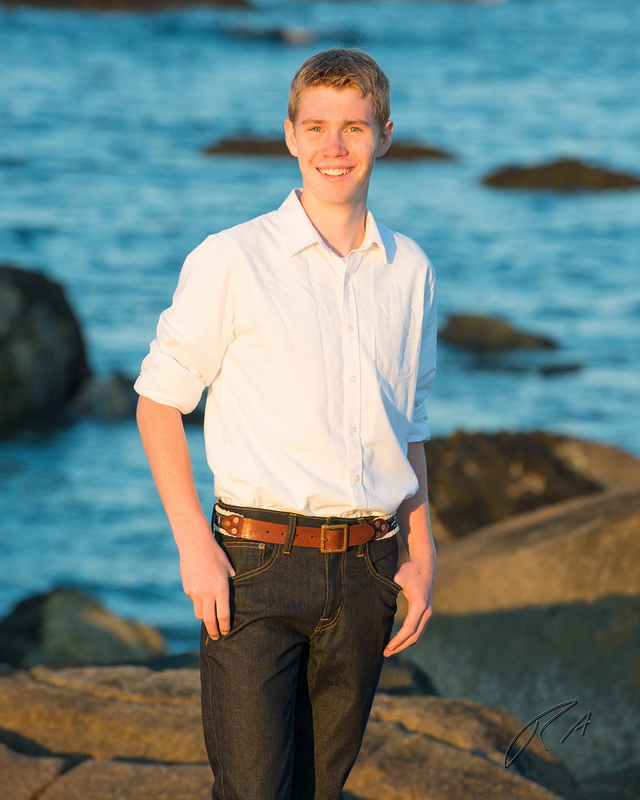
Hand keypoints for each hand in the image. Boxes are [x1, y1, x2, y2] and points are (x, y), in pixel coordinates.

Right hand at [177, 522, 235, 639]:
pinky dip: (199, 603)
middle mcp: (207, 593)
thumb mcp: (229, 569)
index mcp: (221, 588)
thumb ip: (231, 583)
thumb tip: (234, 596)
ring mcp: (195, 592)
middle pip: (210, 620)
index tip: (227, 631)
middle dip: (214, 631)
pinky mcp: (187, 589)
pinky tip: (202, 596)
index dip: (225, 626)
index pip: (224, 615)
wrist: (195, 545)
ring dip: (205, 619)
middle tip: (217, 637)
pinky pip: (194, 601)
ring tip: (210, 621)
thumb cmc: (216, 555)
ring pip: (199, 614)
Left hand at [383, 558, 432, 656]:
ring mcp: (428, 613)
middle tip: (384, 653)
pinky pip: (419, 630)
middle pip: (414, 637)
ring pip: (418, 636)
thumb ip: (388, 588)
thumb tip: (375, 601)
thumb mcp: (397, 576)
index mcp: (419, 605)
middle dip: (400, 647)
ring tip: (390, 650)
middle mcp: (427, 612)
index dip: (398, 641)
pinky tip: (399, 642)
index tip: (387, 647)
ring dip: (405, 645)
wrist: (425, 565)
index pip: (409, 629)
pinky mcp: (427, 613)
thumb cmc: (409, 570)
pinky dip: (409, 638)